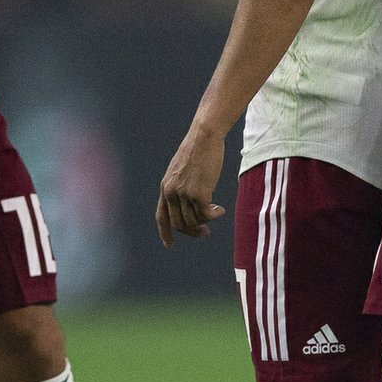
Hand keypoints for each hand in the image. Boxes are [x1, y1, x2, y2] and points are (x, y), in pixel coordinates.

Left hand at [156, 127, 227, 244]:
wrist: (203, 137)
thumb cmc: (197, 149)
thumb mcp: (182, 169)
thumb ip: (181, 185)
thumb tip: (190, 204)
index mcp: (165, 187)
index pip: (161, 216)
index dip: (165, 233)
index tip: (169, 244)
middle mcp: (171, 192)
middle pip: (179, 223)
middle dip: (192, 231)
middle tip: (205, 232)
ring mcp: (184, 194)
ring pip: (194, 220)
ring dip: (206, 221)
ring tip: (216, 212)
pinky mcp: (199, 193)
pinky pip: (206, 214)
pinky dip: (214, 215)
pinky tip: (221, 210)